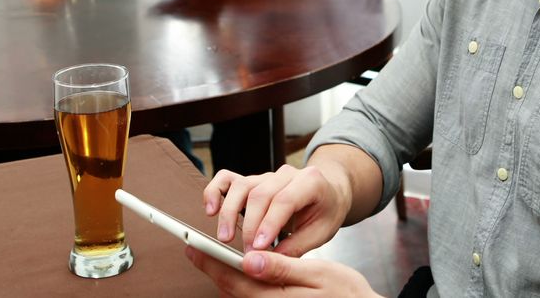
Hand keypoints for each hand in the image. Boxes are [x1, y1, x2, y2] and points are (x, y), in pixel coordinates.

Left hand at [186, 247, 381, 297]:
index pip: (234, 280)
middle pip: (229, 289)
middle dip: (211, 267)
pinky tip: (238, 270)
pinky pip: (248, 297)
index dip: (211, 261)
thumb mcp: (317, 274)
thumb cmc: (345, 292)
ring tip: (211, 257)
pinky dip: (237, 283)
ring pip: (237, 294)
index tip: (194, 247)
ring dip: (222, 275)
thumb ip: (282, 268)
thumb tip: (250, 261)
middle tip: (194, 249)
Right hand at [203, 164, 348, 256]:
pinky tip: (210, 209)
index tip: (260, 247)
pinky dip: (215, 191)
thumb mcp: (321, 232)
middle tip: (248, 252)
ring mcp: (266, 175)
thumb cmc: (325, 211)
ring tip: (225, 237)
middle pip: (260, 194)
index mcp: (310, 181)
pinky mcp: (251, 180)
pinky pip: (227, 179)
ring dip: (229, 212)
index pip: (285, 200)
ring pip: (241, 186)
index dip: (270, 223)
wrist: (328, 193)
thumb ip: (297, 245)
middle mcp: (286, 174)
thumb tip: (269, 261)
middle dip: (251, 226)